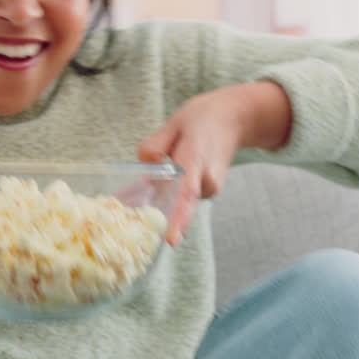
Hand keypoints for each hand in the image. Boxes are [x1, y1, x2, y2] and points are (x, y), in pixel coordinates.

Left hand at [138, 82, 290, 246]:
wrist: (236, 118)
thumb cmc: (203, 118)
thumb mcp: (173, 123)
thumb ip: (154, 147)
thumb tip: (146, 174)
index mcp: (196, 158)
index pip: (187, 193)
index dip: (179, 218)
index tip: (171, 240)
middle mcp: (207, 179)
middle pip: (178, 205)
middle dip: (152, 211)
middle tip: (122, 209)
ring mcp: (210, 188)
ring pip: (177, 202)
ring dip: (157, 199)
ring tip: (138, 185)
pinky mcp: (207, 193)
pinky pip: (182, 200)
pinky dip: (168, 195)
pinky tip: (158, 181)